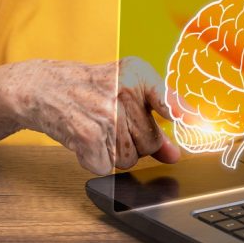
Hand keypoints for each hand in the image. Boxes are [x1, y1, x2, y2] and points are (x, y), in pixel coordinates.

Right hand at [6, 57, 180, 174]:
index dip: (181, 114)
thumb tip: (174, 154)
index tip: (199, 125)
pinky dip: (94, 160)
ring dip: (113, 153)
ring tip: (97, 129)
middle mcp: (122, 93)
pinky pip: (106, 167)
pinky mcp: (89, 137)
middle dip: (134, 142)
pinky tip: (84, 139)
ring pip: (128, 160)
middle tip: (111, 123)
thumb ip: (155, 119)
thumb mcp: (125, 89)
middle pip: (149, 144)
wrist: (44, 87)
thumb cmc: (89, 89)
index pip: (166, 98)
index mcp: (135, 75)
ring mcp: (105, 116)